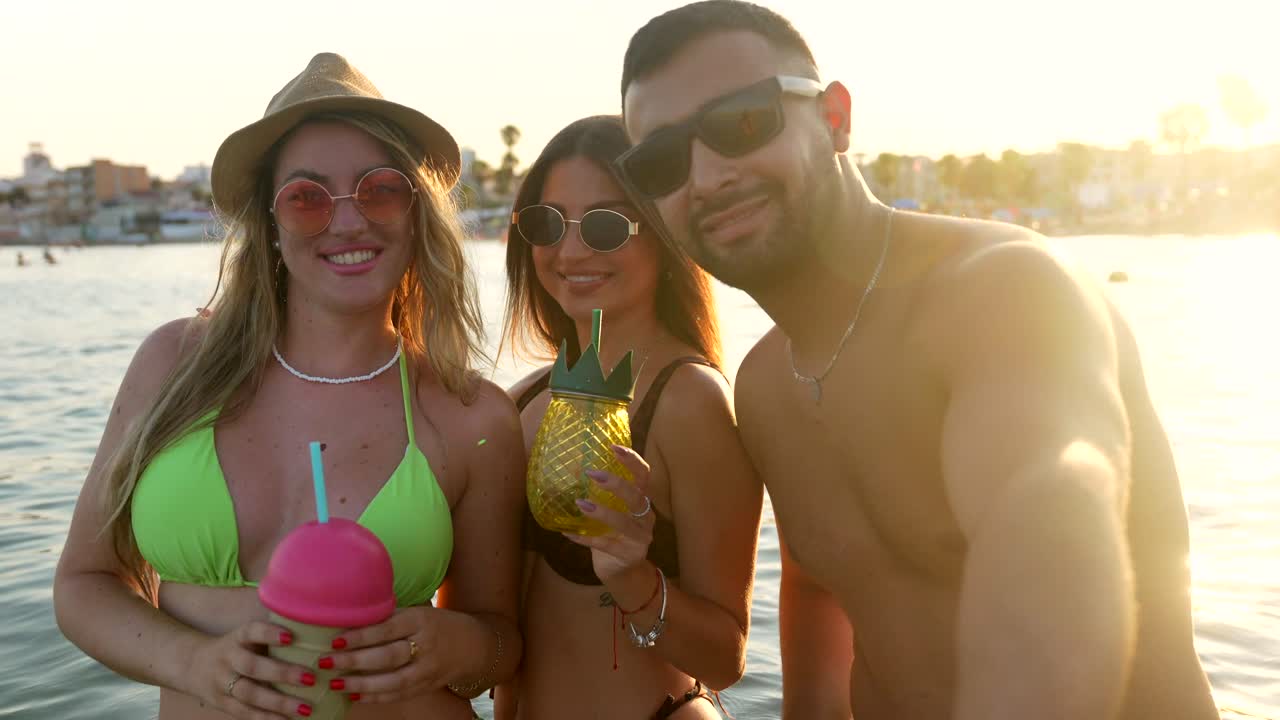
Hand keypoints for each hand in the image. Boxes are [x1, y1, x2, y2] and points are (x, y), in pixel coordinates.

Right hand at [187, 620, 315, 718]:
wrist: (192, 665)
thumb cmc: (236, 648)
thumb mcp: (247, 636)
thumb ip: (272, 636)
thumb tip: (316, 633)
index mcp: (237, 638)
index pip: (252, 631)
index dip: (269, 633)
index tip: (291, 637)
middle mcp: (228, 659)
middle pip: (253, 666)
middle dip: (282, 673)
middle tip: (311, 678)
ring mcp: (223, 683)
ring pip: (249, 694)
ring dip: (278, 703)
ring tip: (306, 709)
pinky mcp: (222, 704)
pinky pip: (244, 713)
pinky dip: (266, 719)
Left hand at [322, 605, 454, 703]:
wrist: (472, 644)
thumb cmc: (435, 624)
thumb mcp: (417, 612)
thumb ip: (389, 617)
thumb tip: (348, 619)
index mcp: (421, 620)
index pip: (386, 629)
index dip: (360, 636)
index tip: (335, 641)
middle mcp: (426, 645)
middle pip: (388, 656)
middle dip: (354, 661)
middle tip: (325, 662)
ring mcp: (429, 669)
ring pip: (393, 681)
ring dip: (361, 684)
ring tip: (335, 683)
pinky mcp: (428, 686)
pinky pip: (399, 694)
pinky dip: (376, 697)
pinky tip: (355, 695)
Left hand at [563, 444, 655, 585]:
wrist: (622, 571)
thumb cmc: (615, 534)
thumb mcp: (616, 511)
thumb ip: (604, 494)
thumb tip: (576, 467)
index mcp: (643, 501)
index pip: (644, 476)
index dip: (632, 461)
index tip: (614, 447)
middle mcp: (646, 518)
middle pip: (636, 497)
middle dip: (616, 484)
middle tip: (592, 474)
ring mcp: (640, 539)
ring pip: (624, 523)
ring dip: (602, 512)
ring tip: (580, 503)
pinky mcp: (628, 556)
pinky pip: (605, 545)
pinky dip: (585, 539)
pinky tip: (567, 533)